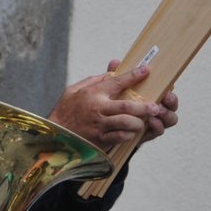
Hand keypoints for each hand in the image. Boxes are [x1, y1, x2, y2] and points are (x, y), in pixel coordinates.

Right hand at [48, 61, 176, 148]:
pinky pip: (119, 137)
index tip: (146, 70)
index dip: (134, 75)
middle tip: (156, 106)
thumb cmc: (65, 110)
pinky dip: (129, 134)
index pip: (117, 82)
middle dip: (144, 107)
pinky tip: (133, 132)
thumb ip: (94, 80)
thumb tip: (112, 72)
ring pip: (125, 123)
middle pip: (127, 107)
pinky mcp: (99, 140)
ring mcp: (99, 126)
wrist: (54, 134)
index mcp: (93, 93)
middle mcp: (98, 109)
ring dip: (139, 122)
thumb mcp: (75, 89)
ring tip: (145, 121)